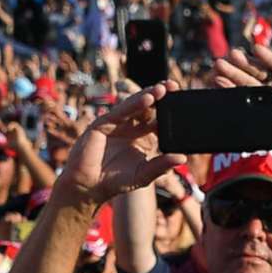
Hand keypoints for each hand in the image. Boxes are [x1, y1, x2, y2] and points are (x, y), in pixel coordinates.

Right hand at [56, 84, 179, 206]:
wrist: (89, 186)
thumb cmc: (115, 181)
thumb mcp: (144, 174)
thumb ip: (161, 166)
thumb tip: (182, 158)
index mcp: (144, 137)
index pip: (159, 119)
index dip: (169, 110)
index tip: (183, 103)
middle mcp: (132, 127)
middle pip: (149, 107)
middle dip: (161, 96)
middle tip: (175, 86)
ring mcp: (118, 123)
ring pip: (135, 105)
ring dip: (149, 95)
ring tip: (163, 88)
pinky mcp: (104, 123)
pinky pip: (121, 111)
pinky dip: (134, 103)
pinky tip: (147, 98)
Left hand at [210, 46, 271, 165]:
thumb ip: (260, 132)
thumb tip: (237, 134)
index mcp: (260, 107)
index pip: (240, 94)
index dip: (228, 87)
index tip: (215, 80)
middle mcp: (267, 92)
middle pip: (246, 78)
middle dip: (232, 71)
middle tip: (218, 63)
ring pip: (260, 69)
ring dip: (247, 62)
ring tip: (234, 55)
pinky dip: (268, 57)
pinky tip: (257, 50)